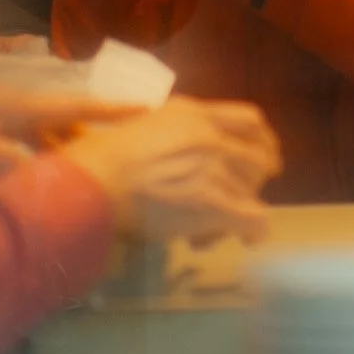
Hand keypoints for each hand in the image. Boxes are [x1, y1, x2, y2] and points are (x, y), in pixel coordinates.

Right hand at [54, 97, 279, 244]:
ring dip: (237, 214)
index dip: (264, 142)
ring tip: (210, 230)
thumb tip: (198, 152)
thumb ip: (178, 133)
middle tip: (235, 202)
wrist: (89, 185)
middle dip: (252, 185)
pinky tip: (245, 240)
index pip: (252, 120)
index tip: (263, 160)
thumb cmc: (102, 160)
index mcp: (194, 113)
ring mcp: (214, 167)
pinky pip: (254, 218)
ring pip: (252, 194)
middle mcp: (210, 136)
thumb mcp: (146, 126)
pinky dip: (253, 231)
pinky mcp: (212, 201)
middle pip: (259, 159)